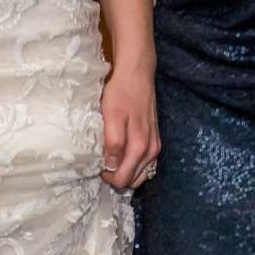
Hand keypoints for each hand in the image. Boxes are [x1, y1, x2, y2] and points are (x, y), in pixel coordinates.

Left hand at [101, 54, 159, 189]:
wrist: (137, 75)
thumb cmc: (121, 94)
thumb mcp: (111, 117)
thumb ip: (113, 143)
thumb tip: (111, 166)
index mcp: (140, 147)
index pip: (123, 179)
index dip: (108, 177)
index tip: (98, 166)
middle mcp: (151, 151)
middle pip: (133, 180)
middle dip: (117, 176)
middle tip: (103, 163)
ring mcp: (155, 147)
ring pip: (140, 174)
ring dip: (126, 171)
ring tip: (112, 159)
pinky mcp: (156, 141)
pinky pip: (146, 164)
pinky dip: (134, 165)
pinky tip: (124, 155)